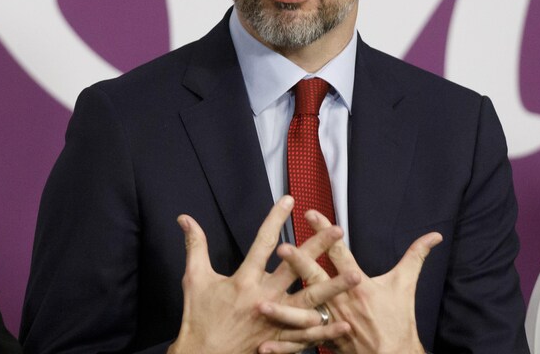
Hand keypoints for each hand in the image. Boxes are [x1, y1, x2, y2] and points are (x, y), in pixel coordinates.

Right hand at [168, 197, 355, 353]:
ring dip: (333, 288)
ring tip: (354, 275)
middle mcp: (264, 297)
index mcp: (244, 280)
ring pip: (310, 301)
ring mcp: (275, 320)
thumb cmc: (198, 316)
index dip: (275, 218)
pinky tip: (344, 322)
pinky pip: (308, 335)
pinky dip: (326, 330)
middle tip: (338, 230)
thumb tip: (184, 218)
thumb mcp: (194, 278)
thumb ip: (194, 246)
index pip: (263, 242)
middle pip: (296, 268)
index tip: (290, 199)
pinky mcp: (280, 340)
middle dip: (317, 247)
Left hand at [259, 210, 441, 353]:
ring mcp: (332, 323)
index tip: (310, 214)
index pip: (340, 253)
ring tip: (261, 303)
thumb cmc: (400, 320)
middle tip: (281, 248)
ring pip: (303, 315)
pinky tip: (263, 346)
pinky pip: (301, 344)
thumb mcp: (406, 286)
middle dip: (299, 263)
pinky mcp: (326, 342)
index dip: (326, 232)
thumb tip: (435, 235)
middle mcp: (342, 303)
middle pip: (317, 279)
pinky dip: (283, 347)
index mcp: (359, 286)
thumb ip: (416, 257)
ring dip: (282, 310)